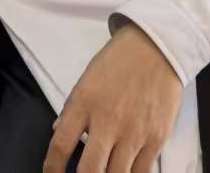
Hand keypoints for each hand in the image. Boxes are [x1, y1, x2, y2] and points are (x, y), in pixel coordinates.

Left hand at [43, 23, 181, 172]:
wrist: (157, 48)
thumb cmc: (118, 62)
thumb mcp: (87, 79)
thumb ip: (73, 109)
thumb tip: (59, 133)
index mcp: (85, 102)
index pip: (61, 144)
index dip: (52, 167)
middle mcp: (108, 121)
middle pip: (90, 170)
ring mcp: (134, 133)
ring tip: (102, 172)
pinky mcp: (156, 140)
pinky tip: (123, 172)